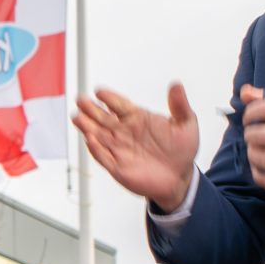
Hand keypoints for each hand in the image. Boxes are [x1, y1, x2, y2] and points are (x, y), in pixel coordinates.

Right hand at [73, 83, 200, 210]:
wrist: (179, 178)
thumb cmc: (181, 151)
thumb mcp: (187, 124)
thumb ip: (180, 105)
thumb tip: (176, 85)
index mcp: (137, 119)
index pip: (119, 105)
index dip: (109, 98)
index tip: (99, 92)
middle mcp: (124, 132)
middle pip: (103, 118)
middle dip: (91, 109)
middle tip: (81, 100)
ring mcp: (119, 149)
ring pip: (98, 135)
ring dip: (87, 126)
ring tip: (77, 117)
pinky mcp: (118, 167)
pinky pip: (103, 157)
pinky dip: (96, 149)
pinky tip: (90, 139)